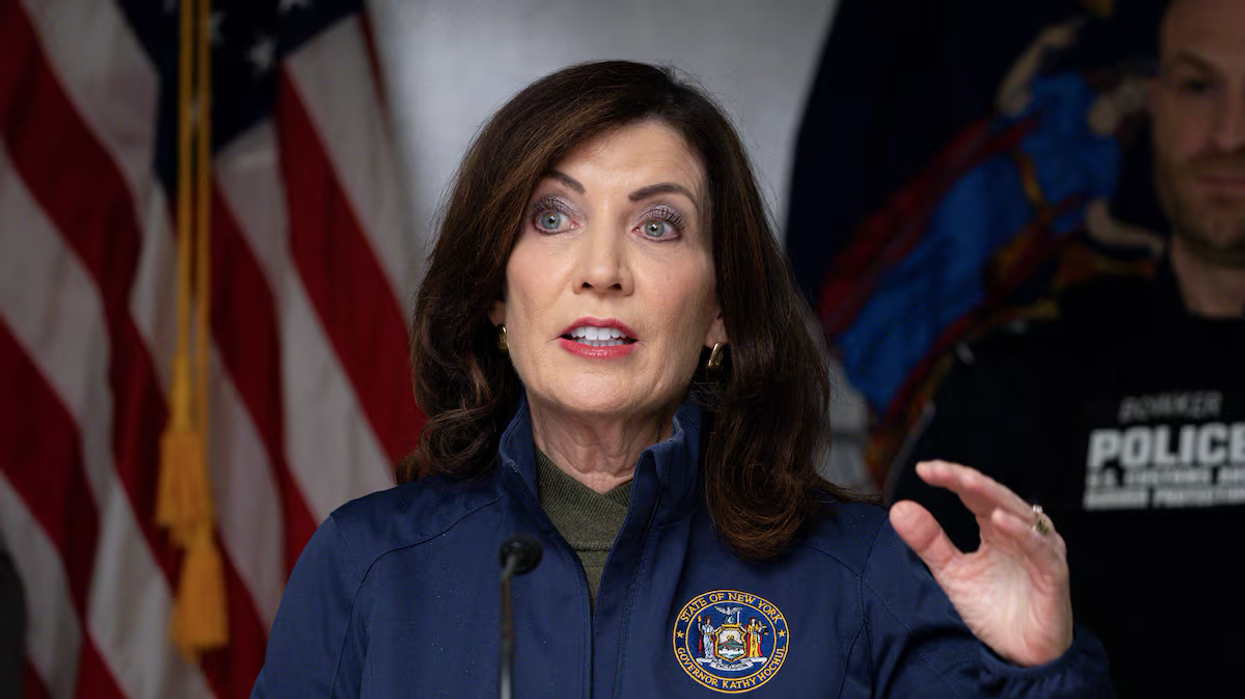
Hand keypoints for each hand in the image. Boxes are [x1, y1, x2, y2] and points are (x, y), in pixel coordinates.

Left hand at [889, 460, 1072, 666]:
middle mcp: (1020, 532)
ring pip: (1018, 514)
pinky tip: (998, 521)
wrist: (1020, 654)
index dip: (951, 478)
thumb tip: (898, 508)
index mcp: (996, 527)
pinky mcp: (1053, 574)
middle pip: (994, 495)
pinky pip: (1039, 549)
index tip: (923, 469)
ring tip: (966, 482)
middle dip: (966, 479)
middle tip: (938, 469)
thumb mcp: (952, 573)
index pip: (973, 493)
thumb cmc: (993, 609)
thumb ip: (929, 542)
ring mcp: (1040, 550)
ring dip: (992, 497)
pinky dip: (1021, 533)